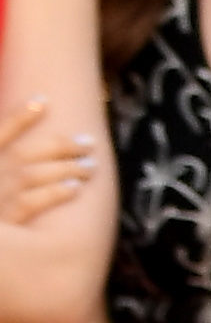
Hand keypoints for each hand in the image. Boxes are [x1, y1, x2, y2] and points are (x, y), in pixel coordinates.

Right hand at [0, 95, 98, 224]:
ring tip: (90, 165)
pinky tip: (76, 188)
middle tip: (88, 143)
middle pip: (28, 154)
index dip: (20, 116)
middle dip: (60, 145)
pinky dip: (57, 192)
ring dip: (66, 168)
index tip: (43, 101)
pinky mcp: (7, 221)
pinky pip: (35, 202)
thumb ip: (4, 155)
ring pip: (37, 175)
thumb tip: (24, 143)